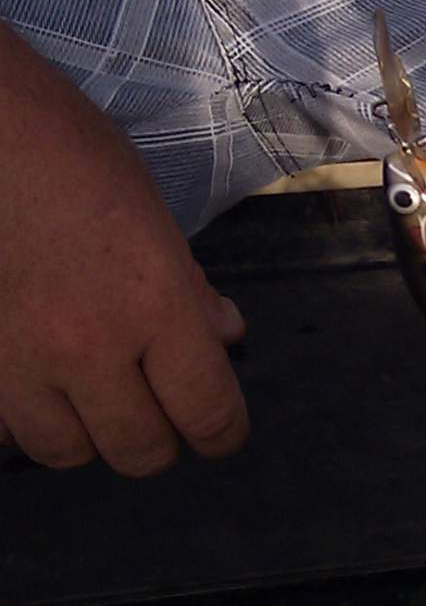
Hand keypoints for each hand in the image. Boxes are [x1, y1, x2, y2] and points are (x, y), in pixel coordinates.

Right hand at [0, 27, 248, 473]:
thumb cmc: (68, 154)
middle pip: (140, 451)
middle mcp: (91, 347)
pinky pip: (6, 430)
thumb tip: (224, 335)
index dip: (224, 433)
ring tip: (89, 396)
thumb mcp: (152, 212)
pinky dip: (23, 419)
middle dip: (159, 438)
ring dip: (87, 433)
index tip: (221, 431)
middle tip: (156, 408)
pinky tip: (32, 383)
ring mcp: (22, 361)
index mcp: (156, 305)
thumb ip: (189, 288)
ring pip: (67, 452)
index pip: (208, 413)